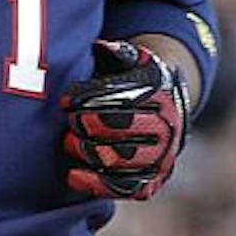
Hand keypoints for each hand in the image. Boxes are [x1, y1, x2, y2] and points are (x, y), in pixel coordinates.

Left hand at [58, 39, 189, 199]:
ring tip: (69, 143)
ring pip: (121, 160)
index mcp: (159, 96)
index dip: (87, 100)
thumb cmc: (139, 83)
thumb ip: (121, 53)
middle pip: (118, 129)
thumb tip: (104, 47)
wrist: (169, 111)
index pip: (120, 99)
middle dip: (86, 125)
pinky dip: (97, 185)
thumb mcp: (135, 62)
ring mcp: (161, 156)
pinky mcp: (153, 180)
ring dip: (88, 152)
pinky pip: (126, 188)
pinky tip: (73, 176)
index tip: (66, 101)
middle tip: (70, 122)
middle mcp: (166, 128)